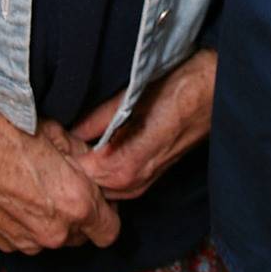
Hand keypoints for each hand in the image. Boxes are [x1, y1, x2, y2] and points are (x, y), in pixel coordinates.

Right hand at [0, 102, 120, 254]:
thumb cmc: (3, 131)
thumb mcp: (55, 131)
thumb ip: (80, 154)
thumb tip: (90, 159)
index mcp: (75, 203)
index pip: (110, 229)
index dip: (107, 209)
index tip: (98, 192)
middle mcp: (54, 232)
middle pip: (84, 235)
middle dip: (82, 213)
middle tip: (68, 183)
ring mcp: (27, 242)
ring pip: (56, 239)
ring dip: (56, 219)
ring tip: (39, 185)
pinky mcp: (4, 242)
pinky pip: (29, 238)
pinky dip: (30, 222)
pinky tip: (18, 193)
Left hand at [72, 50, 216, 200]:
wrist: (218, 89)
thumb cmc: (183, 86)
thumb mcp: (136, 94)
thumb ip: (102, 116)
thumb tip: (71, 128)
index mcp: (129, 165)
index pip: (80, 173)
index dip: (64, 155)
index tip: (52, 135)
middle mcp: (136, 181)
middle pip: (88, 183)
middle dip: (72, 163)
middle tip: (57, 136)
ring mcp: (144, 181)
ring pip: (102, 185)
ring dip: (87, 167)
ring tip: (72, 139)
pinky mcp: (151, 174)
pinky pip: (116, 181)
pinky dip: (101, 168)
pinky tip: (94, 146)